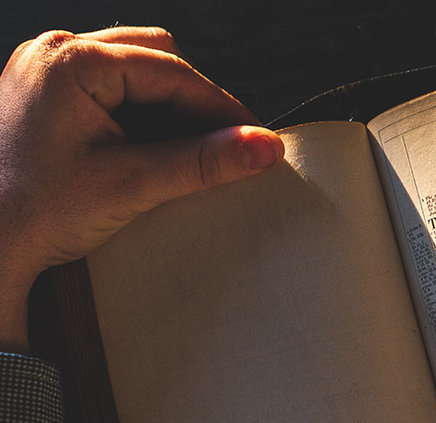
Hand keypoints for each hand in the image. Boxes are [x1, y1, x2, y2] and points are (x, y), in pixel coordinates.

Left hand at [0, 27, 284, 353]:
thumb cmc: (30, 215)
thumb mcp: (129, 185)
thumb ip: (202, 162)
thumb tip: (265, 147)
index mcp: (70, 62)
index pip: (174, 72)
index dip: (223, 107)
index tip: (257, 140)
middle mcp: (56, 54)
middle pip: (158, 59)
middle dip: (197, 102)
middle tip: (227, 145)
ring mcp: (48, 71)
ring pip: (138, 72)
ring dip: (172, 108)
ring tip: (192, 150)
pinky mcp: (48, 95)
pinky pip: (114, 89)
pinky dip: (145, 115)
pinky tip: (155, 150)